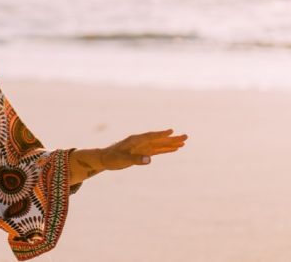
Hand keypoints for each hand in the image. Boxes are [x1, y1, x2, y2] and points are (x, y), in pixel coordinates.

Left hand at [68, 129, 186, 183]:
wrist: (105, 159)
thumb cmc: (111, 158)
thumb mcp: (122, 160)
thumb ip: (136, 159)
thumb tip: (149, 160)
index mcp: (135, 140)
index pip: (151, 136)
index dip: (161, 135)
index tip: (172, 131)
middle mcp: (141, 141)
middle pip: (159, 139)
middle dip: (172, 138)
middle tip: (186, 136)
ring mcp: (143, 146)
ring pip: (160, 144)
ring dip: (171, 144)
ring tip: (184, 142)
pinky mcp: (143, 152)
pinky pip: (157, 150)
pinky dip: (166, 150)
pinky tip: (174, 149)